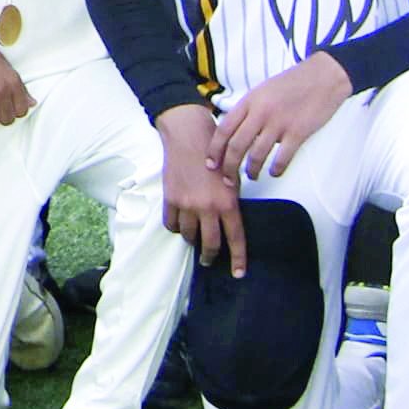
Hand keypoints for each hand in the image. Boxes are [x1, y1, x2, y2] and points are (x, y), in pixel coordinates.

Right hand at [158, 106, 243, 273]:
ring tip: (194, 238)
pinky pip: (171, 223)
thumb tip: (228, 220)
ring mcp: (187, 204)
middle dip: (210, 256)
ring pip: (188, 236)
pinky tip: (179, 224)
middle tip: (209, 260)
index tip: (239, 273)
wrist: (189, 135)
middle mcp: (207, 207)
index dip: (238, 259)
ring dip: (192, 240)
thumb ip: (231, 200)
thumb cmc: (215, 152)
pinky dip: (175, 227)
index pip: (235, 238)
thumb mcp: (232, 177)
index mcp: (227, 203)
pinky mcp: (170, 199)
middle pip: (210, 244)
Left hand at [215, 54, 350, 177]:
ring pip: (257, 154)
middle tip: (228, 180)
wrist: (324, 75)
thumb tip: (236, 131)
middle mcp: (260, 112)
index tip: (211, 164)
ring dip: (252, 170)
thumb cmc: (293, 83)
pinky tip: (274, 172)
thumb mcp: (263, 90)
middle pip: (236, 146)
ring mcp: (279, 122)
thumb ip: (249, 109)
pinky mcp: (298, 131)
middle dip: (229, 167)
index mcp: (250, 101)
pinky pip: (283, 157)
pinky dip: (276, 169)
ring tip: (253, 176)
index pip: (224, 129)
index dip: (215, 149)